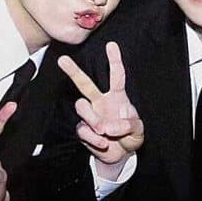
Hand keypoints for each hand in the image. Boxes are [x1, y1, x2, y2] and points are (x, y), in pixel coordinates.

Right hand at [58, 42, 143, 174]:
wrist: (120, 155)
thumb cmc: (131, 137)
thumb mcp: (139, 131)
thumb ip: (130, 124)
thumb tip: (110, 124)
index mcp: (117, 97)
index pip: (116, 76)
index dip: (114, 60)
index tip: (111, 45)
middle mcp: (100, 102)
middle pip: (85, 84)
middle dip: (73, 71)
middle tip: (62, 60)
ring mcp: (90, 115)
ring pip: (81, 106)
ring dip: (93, 119)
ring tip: (104, 130)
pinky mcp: (83, 130)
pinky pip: (83, 129)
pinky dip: (94, 138)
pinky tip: (103, 142)